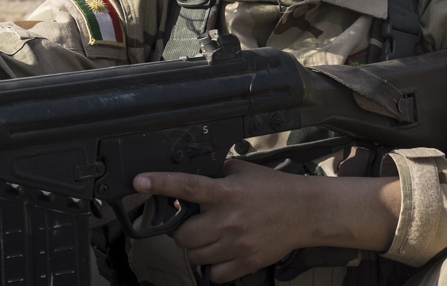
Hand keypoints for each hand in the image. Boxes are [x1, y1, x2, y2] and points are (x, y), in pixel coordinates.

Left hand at [133, 160, 400, 283]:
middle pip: (183, 234)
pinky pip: (213, 275)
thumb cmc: (275, 189)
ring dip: (196, 248)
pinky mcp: (246, 263)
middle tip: (195, 223)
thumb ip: (217, 172)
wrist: (307, 212)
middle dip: (183, 229)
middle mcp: (228, 219)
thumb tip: (193, 171)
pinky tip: (221, 254)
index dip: (160, 184)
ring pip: (195, 256)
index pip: (187, 187)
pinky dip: (212, 268)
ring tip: (210, 237)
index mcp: (226, 192)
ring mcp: (237, 244)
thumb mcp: (243, 170)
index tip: (139, 181)